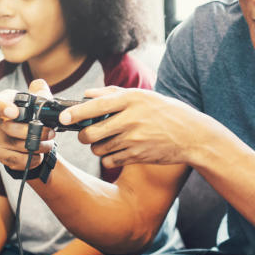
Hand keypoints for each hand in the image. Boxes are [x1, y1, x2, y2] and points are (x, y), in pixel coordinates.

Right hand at [0, 79, 56, 169]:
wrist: (30, 133)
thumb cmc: (31, 112)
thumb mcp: (36, 100)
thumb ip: (40, 92)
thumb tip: (40, 86)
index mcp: (1, 103)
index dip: (1, 107)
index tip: (14, 112)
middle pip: (9, 128)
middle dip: (33, 132)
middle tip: (51, 133)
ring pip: (15, 145)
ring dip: (37, 146)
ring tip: (49, 144)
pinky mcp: (1, 154)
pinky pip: (15, 160)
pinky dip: (31, 160)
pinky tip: (40, 155)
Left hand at [60, 87, 211, 167]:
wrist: (192, 136)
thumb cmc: (166, 112)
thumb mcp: (144, 96)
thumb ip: (113, 93)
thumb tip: (87, 94)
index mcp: (132, 99)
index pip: (95, 106)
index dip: (75, 113)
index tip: (62, 118)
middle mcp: (131, 119)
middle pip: (91, 132)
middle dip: (83, 135)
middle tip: (87, 133)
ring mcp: (134, 140)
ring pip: (98, 148)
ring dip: (97, 146)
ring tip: (107, 141)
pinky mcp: (137, 156)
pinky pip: (109, 161)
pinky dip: (108, 158)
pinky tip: (118, 151)